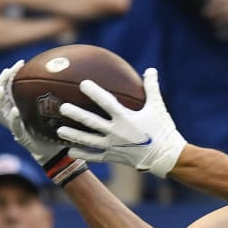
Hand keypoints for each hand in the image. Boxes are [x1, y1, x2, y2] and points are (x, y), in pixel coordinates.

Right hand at [0, 60, 66, 166]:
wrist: (59, 154)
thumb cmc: (58, 131)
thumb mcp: (57, 111)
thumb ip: (59, 97)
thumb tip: (76, 76)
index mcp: (20, 108)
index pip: (9, 88)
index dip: (10, 76)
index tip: (20, 63)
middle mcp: (14, 116)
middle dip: (1, 82)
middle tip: (8, 71)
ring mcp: (16, 127)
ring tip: (3, 89)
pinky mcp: (22, 138)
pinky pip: (15, 127)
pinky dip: (14, 119)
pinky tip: (16, 111)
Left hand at [56, 68, 187, 176]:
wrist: (167, 157)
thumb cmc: (163, 130)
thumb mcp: (158, 107)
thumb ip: (152, 88)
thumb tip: (151, 70)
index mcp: (126, 118)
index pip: (106, 102)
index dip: (94, 92)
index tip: (83, 84)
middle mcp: (117, 132)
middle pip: (92, 122)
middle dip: (76, 115)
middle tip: (62, 108)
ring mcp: (114, 146)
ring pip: (89, 140)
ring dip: (73, 136)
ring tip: (59, 131)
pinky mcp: (114, 156)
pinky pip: (95, 156)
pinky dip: (83, 154)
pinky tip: (71, 151)